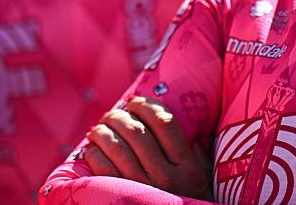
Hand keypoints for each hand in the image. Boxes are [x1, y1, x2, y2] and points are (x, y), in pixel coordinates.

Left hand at [83, 96, 213, 199]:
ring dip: (103, 133)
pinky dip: (95, 155)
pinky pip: (104, 171)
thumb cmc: (190, 202)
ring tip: (97, 129)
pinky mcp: (122, 199)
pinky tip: (93, 150)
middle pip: (137, 133)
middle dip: (118, 117)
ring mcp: (144, 190)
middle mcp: (167, 178)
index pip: (165, 123)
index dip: (146, 106)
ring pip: (118, 149)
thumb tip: (193, 128)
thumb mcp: (203, 180)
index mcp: (188, 168)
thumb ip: (198, 155)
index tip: (134, 101)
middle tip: (110, 114)